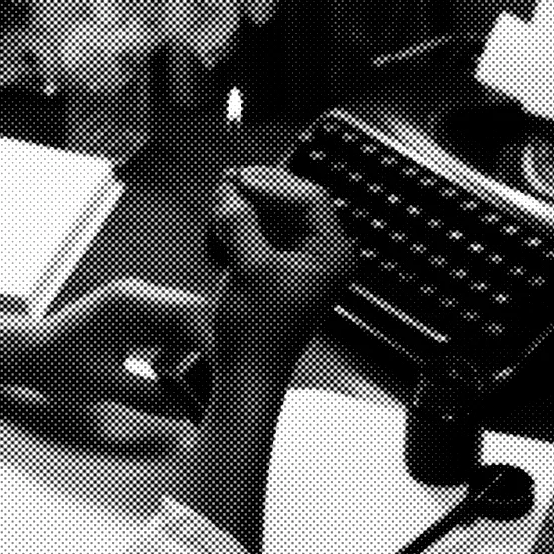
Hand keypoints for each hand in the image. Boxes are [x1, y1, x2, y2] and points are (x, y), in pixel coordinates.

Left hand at [26, 277, 209, 416]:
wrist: (22, 355)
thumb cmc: (53, 363)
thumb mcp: (105, 385)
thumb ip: (151, 397)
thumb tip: (189, 411)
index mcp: (131, 300)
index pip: (191, 311)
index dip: (215, 341)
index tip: (229, 370)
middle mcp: (140, 297)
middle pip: (196, 316)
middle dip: (213, 349)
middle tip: (226, 382)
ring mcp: (139, 307)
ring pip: (188, 327)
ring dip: (199, 354)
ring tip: (208, 386)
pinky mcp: (137, 321)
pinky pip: (172, 335)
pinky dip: (183, 357)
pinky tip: (186, 380)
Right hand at [208, 165, 354, 373]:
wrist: (247, 373)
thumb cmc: (257, 333)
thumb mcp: (249, 268)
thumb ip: (240, 223)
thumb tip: (228, 191)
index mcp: (332, 255)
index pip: (310, 198)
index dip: (273, 184)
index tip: (240, 180)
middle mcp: (323, 257)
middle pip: (295, 203)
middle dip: (259, 192)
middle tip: (228, 183)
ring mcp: (302, 265)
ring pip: (277, 218)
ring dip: (249, 206)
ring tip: (221, 201)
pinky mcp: (279, 274)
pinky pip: (265, 235)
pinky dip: (245, 226)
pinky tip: (224, 224)